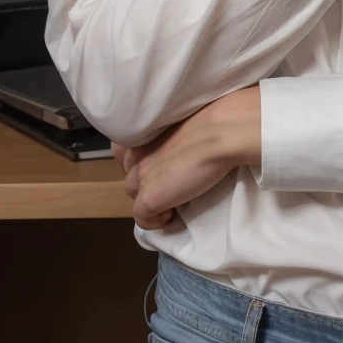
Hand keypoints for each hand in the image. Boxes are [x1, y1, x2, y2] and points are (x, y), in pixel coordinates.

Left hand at [111, 87, 261, 230]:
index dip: (141, 164)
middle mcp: (133, 153)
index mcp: (140, 133)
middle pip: (129, 176)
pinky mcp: (149, 198)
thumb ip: (167, 140)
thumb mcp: (180, 127)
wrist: (219, 132)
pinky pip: (142, 218)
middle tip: (171, 184)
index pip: (122, 153)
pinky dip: (157, 219)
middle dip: (147, 183)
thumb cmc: (211, 123)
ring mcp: (139, 176)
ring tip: (175, 197)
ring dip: (151, 199)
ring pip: (134, 195)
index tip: (161, 168)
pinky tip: (175, 211)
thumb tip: (174, 155)